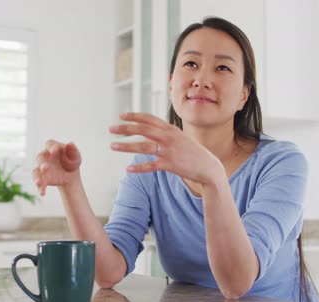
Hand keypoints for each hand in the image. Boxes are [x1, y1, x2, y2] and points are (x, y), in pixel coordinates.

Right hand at [32, 140, 81, 195]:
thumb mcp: (75, 156)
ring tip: (39, 183)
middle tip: (45, 168)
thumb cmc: (72, 161)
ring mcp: (41, 168)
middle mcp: (44, 157)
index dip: (51, 147)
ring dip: (37, 177)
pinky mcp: (42, 178)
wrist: (70, 174)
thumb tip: (70, 143)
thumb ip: (73, 150)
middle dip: (42, 163)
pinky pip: (38, 182)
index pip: (49, 144)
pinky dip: (40, 187)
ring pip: (36, 171)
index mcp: (53, 148)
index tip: (55, 152)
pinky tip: (42, 193)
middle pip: (40, 158)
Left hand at [109, 112, 224, 185]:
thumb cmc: (191, 151)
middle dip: (125, 129)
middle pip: (143, 130)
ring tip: (112, 146)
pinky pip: (151, 165)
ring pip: (143, 146)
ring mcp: (169, 150)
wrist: (208, 166)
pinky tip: (128, 168)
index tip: (121, 116)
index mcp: (170, 128)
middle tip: (111, 129)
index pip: (149, 118)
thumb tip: (145, 132)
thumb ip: (163, 133)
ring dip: (126, 146)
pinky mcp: (171, 164)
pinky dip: (139, 167)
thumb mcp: (178, 137)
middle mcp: (169, 137)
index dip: (134, 116)